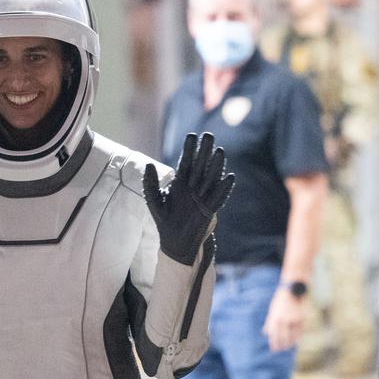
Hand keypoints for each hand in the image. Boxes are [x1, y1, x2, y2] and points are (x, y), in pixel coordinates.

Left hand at [143, 133, 234, 265]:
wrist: (174, 242)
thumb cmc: (165, 220)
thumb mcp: (154, 201)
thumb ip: (150, 183)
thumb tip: (148, 164)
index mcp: (180, 183)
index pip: (186, 162)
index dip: (190, 149)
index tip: (192, 135)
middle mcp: (193, 187)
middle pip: (201, 166)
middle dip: (205, 151)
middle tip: (209, 135)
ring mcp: (203, 197)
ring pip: (211, 178)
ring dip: (216, 165)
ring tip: (220, 151)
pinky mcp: (209, 210)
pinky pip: (218, 197)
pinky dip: (224, 188)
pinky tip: (229, 177)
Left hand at [262, 287, 305, 351]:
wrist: (291, 289)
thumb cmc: (280, 300)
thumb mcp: (272, 311)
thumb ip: (269, 322)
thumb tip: (264, 332)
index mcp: (274, 319)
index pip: (273, 335)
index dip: (274, 343)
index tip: (274, 349)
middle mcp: (282, 321)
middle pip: (282, 337)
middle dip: (282, 345)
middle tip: (282, 349)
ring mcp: (291, 320)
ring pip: (292, 335)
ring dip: (291, 342)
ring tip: (289, 346)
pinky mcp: (300, 318)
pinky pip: (299, 330)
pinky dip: (298, 336)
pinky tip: (297, 340)